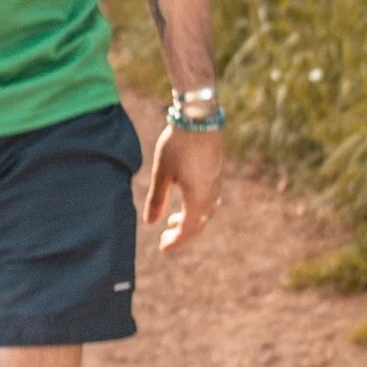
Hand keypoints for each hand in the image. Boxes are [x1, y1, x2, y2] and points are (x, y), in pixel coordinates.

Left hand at [146, 119, 226, 255]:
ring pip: (205, 212)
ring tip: (172, 221)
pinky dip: (196, 208)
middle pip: (198, 224)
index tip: (163, 248)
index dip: (175, 242)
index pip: (187, 230)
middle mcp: (211, 195)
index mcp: (197, 199)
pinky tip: (186, 201)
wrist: (199, 119)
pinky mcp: (216, 174)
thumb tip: (150, 223)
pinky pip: (208, 200)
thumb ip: (157, 199)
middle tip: (165, 238)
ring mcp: (216, 184)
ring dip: (189, 220)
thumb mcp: (162, 173)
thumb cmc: (177, 145)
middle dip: (181, 234)